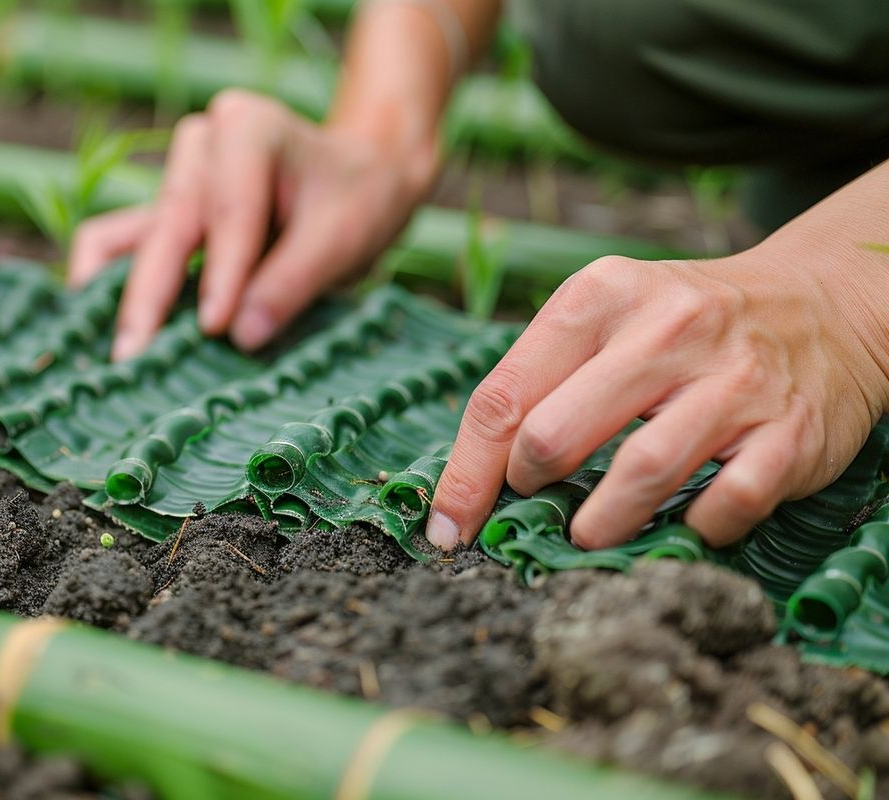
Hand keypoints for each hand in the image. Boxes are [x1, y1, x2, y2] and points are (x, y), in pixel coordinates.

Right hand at [68, 89, 437, 360]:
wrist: (358, 181)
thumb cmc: (356, 201)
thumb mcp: (344, 238)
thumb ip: (292, 282)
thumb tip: (239, 337)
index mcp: (248, 128)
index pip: (230, 209)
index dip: (221, 272)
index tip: (216, 328)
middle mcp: (200, 146)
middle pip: (168, 226)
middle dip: (152, 294)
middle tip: (136, 358)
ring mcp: (175, 180)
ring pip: (129, 236)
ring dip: (120, 294)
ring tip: (117, 356)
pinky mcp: (163, 215)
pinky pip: (117, 244)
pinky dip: (107, 285)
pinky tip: (100, 331)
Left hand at [425, 229, 888, 551]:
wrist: (821, 303)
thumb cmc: (682, 326)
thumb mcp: (605, 317)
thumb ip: (541, 381)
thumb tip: (472, 477)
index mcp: (602, 295)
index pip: (504, 395)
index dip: (466, 474)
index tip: (446, 526)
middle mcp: (667, 329)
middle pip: (554, 433)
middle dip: (527, 486)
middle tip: (533, 505)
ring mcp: (733, 380)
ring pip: (639, 472)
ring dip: (598, 523)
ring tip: (585, 536)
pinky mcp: (789, 433)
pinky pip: (725, 504)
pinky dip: (691, 530)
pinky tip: (677, 527)